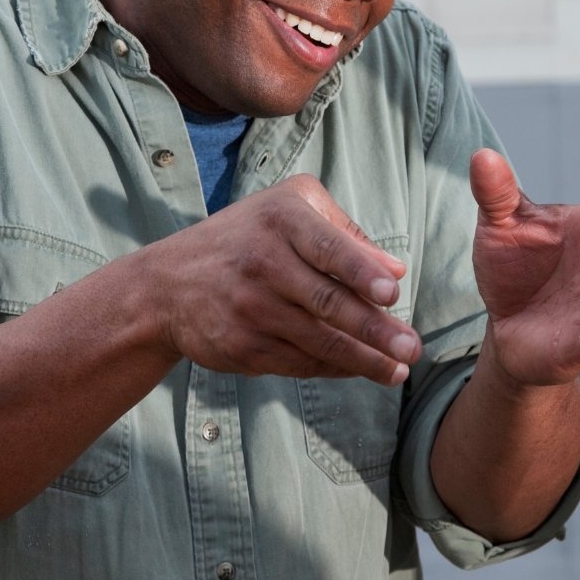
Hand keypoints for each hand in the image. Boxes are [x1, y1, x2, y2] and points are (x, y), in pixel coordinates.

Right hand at [128, 174, 417, 385]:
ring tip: (398, 370)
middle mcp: (262, 263)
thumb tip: (394, 271)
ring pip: (317, 341)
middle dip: (375, 330)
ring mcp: (250, 309)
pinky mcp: (242, 347)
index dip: (360, 270)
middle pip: (327, 302)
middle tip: (412, 347)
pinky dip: (334, 369)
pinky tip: (361, 370)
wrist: (168, 284)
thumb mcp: (288, 209)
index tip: (391, 293)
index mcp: (279, 220)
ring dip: (363, 361)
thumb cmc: (246, 237)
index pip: (326, 247)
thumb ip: (344, 233)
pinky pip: (298, 362)